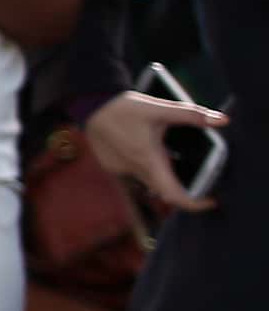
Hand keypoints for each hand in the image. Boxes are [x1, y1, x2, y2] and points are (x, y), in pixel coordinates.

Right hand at [83, 91, 226, 214]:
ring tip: (169, 155)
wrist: (89, 106)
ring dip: (163, 175)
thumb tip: (222, 120)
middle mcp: (135, 170)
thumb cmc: (123, 108)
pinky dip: (146, 167)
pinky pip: (135, 174)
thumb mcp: (159, 108)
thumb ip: (191, 114)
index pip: (175, 195)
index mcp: (150, 160)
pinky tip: (144, 147)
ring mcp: (122, 171)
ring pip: (150, 182)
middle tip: (197, 176)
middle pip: (165, 190)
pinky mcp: (113, 167)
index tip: (210, 201)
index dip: (195, 203)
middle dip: (183, 187)